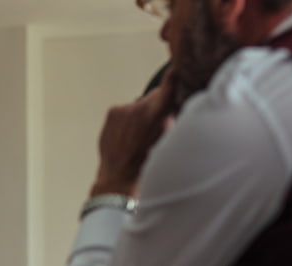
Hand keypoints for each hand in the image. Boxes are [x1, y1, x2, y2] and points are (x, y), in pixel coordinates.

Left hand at [91, 73, 175, 196]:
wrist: (119, 175)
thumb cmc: (147, 161)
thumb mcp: (168, 138)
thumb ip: (171, 117)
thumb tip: (172, 105)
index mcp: (159, 112)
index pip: (170, 83)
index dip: (175, 75)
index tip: (178, 64)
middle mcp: (141, 106)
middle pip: (155, 96)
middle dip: (157, 105)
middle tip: (155, 125)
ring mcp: (125, 108)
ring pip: (140, 104)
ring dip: (141, 114)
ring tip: (139, 135)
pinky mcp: (113, 111)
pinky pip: (125, 110)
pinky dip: (128, 119)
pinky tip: (127, 135)